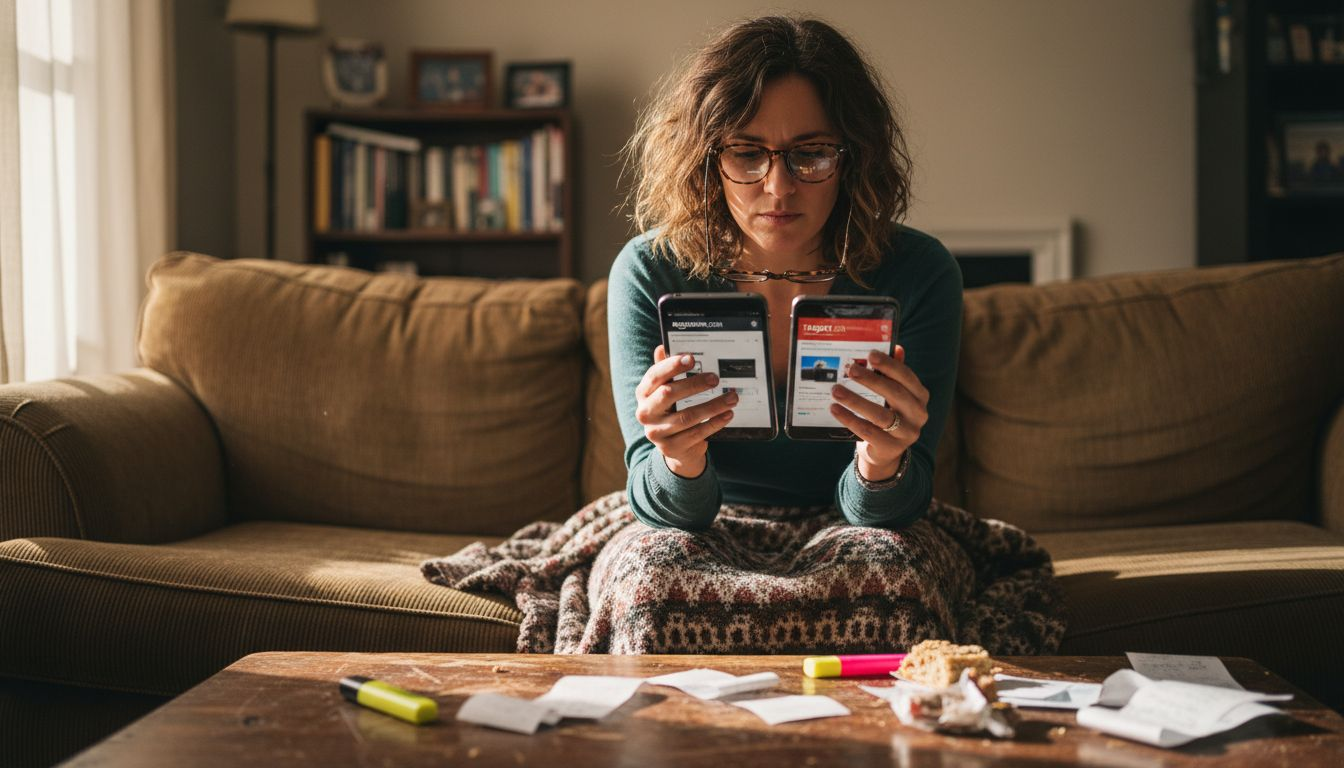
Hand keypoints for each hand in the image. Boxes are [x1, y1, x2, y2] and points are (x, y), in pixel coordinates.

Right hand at [634, 345, 737, 477]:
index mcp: (643, 393)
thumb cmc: (671, 410)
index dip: (671, 366)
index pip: (654, 376)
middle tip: (716, 378)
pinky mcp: (671, 447)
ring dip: (713, 405)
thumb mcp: (666, 390)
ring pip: (688, 416)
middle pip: (669, 394)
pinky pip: (697, 433)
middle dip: (695, 384)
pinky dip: (715, 423)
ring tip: (731, 397)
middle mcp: (645, 413)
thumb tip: (662, 347)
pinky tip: (728, 414)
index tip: (691, 359)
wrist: (674, 447)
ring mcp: (657, 432)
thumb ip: (665, 371)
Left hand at [829, 345, 928, 481]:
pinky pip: (867, 432)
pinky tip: (835, 409)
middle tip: (850, 369)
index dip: (890, 365)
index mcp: (920, 396)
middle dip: (871, 379)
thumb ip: (894, 373)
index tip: (871, 354)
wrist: (885, 451)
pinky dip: (850, 419)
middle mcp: (918, 415)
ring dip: (856, 400)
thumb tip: (896, 347)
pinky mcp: (890, 448)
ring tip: (836, 390)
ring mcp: (906, 434)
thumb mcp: (892, 394)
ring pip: (880, 415)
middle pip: (895, 394)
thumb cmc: (888, 414)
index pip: (907, 377)